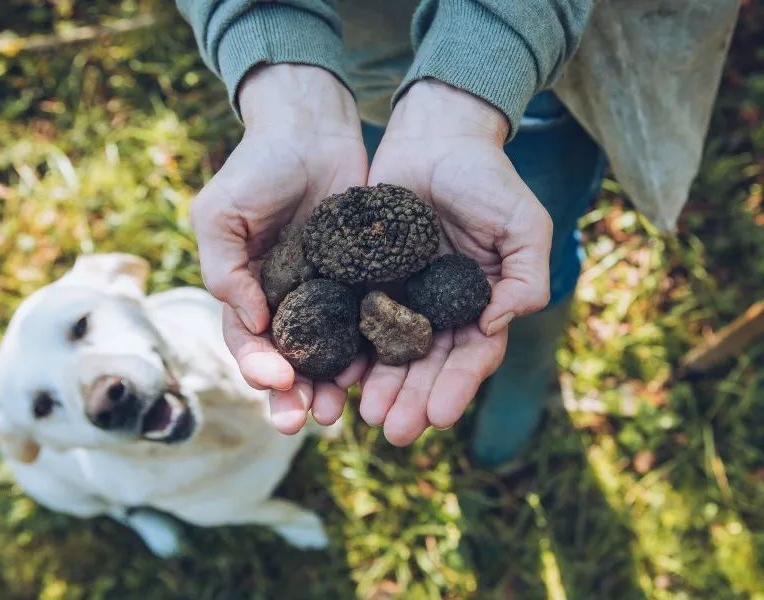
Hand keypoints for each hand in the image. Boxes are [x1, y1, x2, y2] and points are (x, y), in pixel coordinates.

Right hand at [191, 64, 367, 433]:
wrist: (311, 129)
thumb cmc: (257, 167)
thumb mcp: (221, 214)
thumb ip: (224, 269)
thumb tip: (253, 323)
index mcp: (247, 291)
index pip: (247, 340)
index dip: (257, 365)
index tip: (275, 380)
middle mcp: (286, 300)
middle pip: (287, 359)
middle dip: (291, 394)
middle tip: (302, 422)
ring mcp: (326, 293)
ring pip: (327, 352)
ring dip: (328, 385)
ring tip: (339, 413)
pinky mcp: (363, 280)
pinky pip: (364, 322)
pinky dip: (366, 351)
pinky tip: (371, 373)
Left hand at [361, 80, 552, 445]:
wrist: (435, 137)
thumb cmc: (487, 178)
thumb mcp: (524, 223)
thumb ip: (526, 276)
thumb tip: (497, 325)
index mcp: (479, 304)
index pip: (471, 356)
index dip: (456, 387)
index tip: (438, 416)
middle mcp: (439, 309)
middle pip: (426, 365)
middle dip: (412, 399)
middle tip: (394, 431)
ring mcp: (401, 296)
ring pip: (389, 352)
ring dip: (380, 386)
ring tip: (364, 415)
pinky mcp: (365, 278)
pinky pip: (355, 319)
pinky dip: (349, 349)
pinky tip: (338, 375)